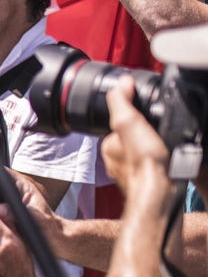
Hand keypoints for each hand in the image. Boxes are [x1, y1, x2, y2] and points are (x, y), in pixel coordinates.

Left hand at [102, 76, 170, 196]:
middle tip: (158, 135)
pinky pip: (153, 165)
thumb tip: (122, 82)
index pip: (119, 124)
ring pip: (142, 153)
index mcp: (109, 146)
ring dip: (154, 148)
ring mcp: (130, 173)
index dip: (133, 117)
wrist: (160, 193)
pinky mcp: (146, 181)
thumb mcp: (128, 122)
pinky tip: (168, 159)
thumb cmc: (144, 162)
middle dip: (145, 134)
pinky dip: (160, 161)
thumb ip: (121, 101)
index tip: (145, 115)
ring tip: (164, 147)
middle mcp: (115, 161)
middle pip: (132, 138)